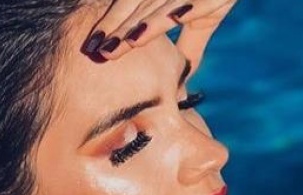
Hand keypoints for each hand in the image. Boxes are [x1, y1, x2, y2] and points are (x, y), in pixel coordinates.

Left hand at [82, 0, 236, 70]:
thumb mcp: (208, 15)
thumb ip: (191, 45)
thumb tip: (182, 79)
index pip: (132, 4)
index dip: (113, 24)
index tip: (95, 48)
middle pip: (140, 3)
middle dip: (118, 26)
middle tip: (99, 52)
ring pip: (164, 2)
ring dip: (146, 23)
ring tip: (128, 43)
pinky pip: (198, 1)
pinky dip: (186, 9)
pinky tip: (176, 19)